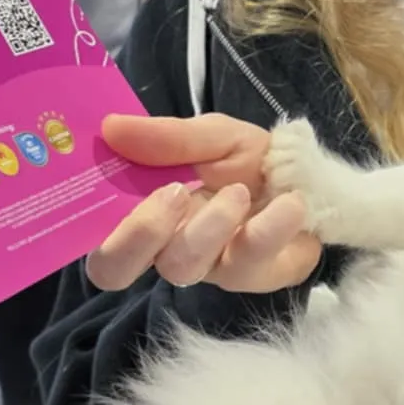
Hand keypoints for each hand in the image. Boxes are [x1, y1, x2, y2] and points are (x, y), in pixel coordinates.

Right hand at [86, 113, 321, 293]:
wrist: (313, 177)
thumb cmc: (250, 160)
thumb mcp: (211, 135)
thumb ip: (165, 137)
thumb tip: (110, 127)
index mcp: (144, 216)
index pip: (94, 243)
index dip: (90, 230)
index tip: (111, 191)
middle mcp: (166, 249)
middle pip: (116, 270)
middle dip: (137, 234)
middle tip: (172, 194)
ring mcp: (210, 268)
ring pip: (182, 267)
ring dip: (209, 226)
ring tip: (241, 192)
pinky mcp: (257, 277)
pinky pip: (252, 265)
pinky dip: (270, 230)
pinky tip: (289, 204)